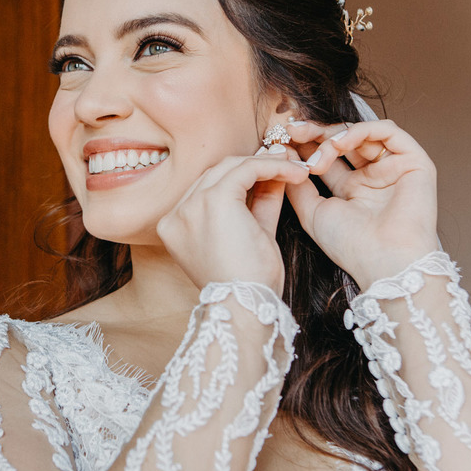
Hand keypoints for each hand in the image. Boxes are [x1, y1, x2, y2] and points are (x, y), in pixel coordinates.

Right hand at [156, 148, 310, 293]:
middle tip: (288, 163)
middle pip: (216, 173)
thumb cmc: (249, 284)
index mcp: (175, 226)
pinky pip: (246, 169)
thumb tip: (275, 173)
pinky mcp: (213, 200)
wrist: (246, 307)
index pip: (208, 188)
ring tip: (296, 169)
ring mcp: (191, 205)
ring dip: (267, 163)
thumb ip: (259, 203)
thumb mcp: (254, 236)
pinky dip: (272, 166)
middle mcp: (176, 213)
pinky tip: (295, 173)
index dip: (242, 176)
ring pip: (230, 167)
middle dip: (254, 165)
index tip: (272, 172)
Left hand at [283, 119, 439, 287]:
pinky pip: (389, 131)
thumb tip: (283, 157)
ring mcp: (395, 168)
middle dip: (315, 134)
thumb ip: (298, 185)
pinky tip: (340, 144)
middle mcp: (374, 177)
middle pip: (344, 141)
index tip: (282, 139)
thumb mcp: (313, 212)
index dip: (306, 145)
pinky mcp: (415, 161)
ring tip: (318, 155)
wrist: (385, 261)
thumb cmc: (351, 246)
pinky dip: (361, 131)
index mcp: (352, 189)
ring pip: (363, 134)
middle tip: (292, 132)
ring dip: (334, 137)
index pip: (328, 156)